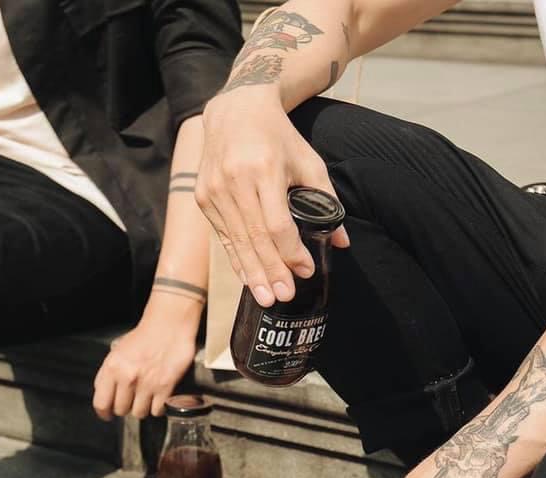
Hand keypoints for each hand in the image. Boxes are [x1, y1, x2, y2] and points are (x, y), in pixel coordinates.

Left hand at [93, 295, 199, 419]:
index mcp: (112, 368)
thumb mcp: (117, 351)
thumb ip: (108, 373)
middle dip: (126, 407)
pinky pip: (157, 410)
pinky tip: (159, 400)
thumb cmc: (144, 337)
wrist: (169, 326)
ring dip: (142, 408)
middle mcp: (128, 378)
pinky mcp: (165, 387)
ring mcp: (147, 384)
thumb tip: (103, 394)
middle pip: (121, 410)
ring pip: (139, 413)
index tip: (107, 415)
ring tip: (147, 399)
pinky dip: (158, 408)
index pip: (101, 403)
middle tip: (132, 400)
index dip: (103, 413)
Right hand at [196, 89, 349, 307]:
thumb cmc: (278, 138)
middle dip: (271, 271)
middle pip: (254, 237)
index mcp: (264, 169)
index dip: (291, 252)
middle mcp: (235, 180)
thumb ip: (327, 200)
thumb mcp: (308, 162)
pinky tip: (248, 278)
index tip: (306, 270)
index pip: (277, 224)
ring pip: (236, 241)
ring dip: (253, 272)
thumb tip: (342, 242)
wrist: (236, 111)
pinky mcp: (203, 196)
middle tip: (283, 297)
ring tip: (266, 298)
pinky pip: (223, 236)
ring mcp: (214, 190)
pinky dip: (237, 258)